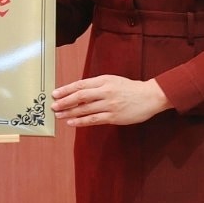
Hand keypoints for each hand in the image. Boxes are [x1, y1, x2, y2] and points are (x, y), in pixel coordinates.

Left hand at [52, 74, 168, 127]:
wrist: (150, 96)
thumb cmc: (129, 88)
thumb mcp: (112, 80)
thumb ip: (96, 85)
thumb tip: (77, 91)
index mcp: (104, 80)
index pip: (80, 85)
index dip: (66, 89)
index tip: (55, 94)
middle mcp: (105, 91)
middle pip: (80, 96)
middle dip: (64, 102)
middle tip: (53, 106)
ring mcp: (109, 105)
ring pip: (85, 109)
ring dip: (69, 113)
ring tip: (59, 115)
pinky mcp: (114, 117)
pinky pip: (94, 119)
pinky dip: (81, 121)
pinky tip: (72, 123)